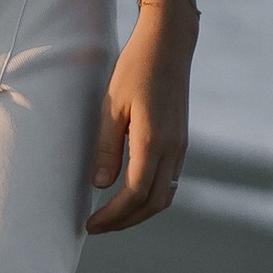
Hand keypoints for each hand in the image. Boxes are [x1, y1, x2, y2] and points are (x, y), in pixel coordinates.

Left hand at [86, 5, 192, 232]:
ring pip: (165, 195)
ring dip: (140, 212)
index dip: (112, 216)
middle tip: (97, 227)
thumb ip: (107, 148)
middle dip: (125, 221)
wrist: (169, 46)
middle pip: (153, 203)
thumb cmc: (134, 70)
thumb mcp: (111, 106)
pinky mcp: (181, 142)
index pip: (133, 195)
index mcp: (153, 142)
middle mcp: (172, 149)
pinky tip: (131, 194)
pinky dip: (151, 196)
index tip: (90, 224)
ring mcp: (181, 147)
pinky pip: (170, 180)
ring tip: (112, 216)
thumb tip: (100, 186)